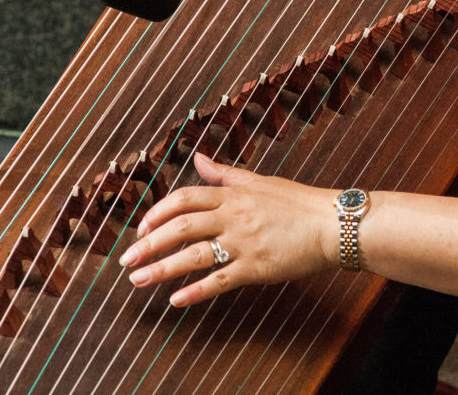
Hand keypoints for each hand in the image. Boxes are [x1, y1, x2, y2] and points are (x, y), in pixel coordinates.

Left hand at [119, 152, 339, 306]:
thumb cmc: (298, 201)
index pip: (185, 198)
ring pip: (194, 255)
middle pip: (181, 226)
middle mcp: (234, 216)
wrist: (332, 223)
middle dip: (149, 243)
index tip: (140, 228)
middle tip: (126, 260)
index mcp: (234, 194)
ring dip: (162, 269)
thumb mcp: (260, 181)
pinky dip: (196, 291)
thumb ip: (224, 173)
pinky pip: (220, 280)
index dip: (157, 213)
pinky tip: (175, 300)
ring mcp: (245, 242)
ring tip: (138, 280)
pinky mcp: (257, 267)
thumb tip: (198, 157)